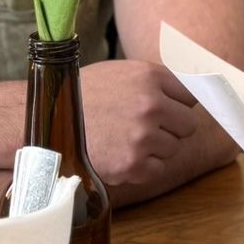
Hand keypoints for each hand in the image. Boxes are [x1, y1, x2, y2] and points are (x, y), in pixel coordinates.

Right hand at [79, 60, 200, 201]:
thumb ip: (157, 82)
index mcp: (150, 77)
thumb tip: (197, 86)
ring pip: (173, 148)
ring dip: (155, 148)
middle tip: (144, 128)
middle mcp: (150, 105)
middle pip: (189, 125)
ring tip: (125, 139)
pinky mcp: (132, 165)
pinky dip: (142, 167)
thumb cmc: (84, 96)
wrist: (46, 121)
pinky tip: (120, 154)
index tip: (170, 110)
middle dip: (172, 128)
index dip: (179, 104)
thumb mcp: (122, 74)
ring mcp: (142, 137)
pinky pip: (157, 169)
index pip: (192, 94)